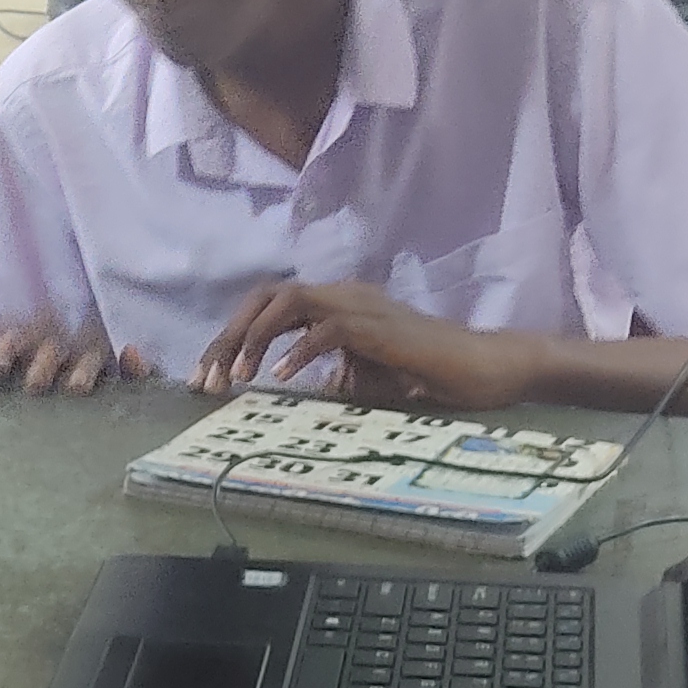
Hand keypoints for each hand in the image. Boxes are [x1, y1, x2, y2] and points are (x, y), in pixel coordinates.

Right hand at [0, 319, 149, 394]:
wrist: (62, 421)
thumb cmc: (101, 403)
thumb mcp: (128, 393)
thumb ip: (137, 379)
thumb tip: (131, 353)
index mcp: (90, 359)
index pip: (89, 358)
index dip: (82, 370)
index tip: (75, 389)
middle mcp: (58, 351)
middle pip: (49, 350)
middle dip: (42, 365)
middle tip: (34, 386)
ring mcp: (25, 352)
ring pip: (15, 344)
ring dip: (7, 352)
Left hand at [193, 284, 537, 408]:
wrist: (481, 370)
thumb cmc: (425, 375)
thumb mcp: (363, 377)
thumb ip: (328, 375)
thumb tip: (292, 392)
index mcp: (335, 304)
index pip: (268, 307)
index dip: (232, 338)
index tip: (206, 378)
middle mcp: (343, 295)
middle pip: (267, 297)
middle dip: (229, 337)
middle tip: (206, 380)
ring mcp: (362, 306)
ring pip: (289, 302)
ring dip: (255, 339)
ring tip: (239, 379)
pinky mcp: (379, 327)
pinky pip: (328, 329)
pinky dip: (299, 352)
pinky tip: (279, 378)